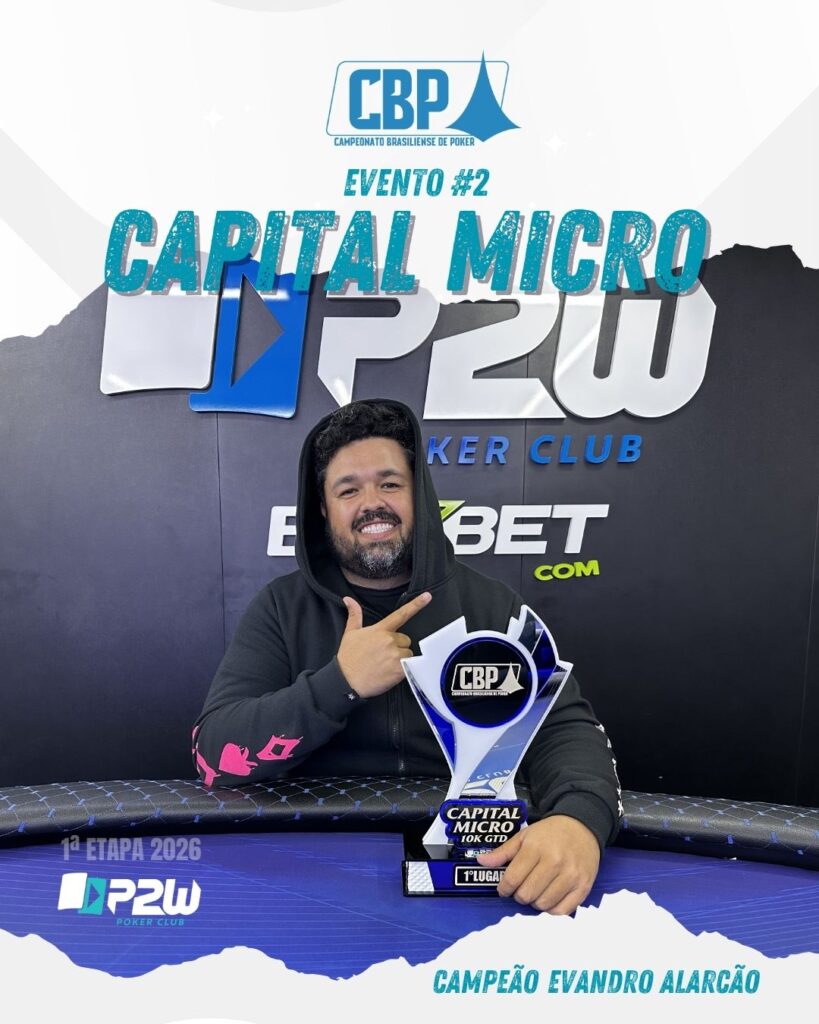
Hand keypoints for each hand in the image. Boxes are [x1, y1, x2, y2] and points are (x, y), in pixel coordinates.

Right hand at [337, 592, 430, 697]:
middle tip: (383, 654)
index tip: (427, 596)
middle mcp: (389, 640)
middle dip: (398, 646)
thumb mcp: (349, 633)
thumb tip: (349, 600)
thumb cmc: (348, 658)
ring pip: (408, 653)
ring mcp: (395, 655)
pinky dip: (402, 670)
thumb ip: (354, 615)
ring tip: (385, 664)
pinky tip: (389, 672)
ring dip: (400, 658)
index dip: (416, 604)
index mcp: (380, 630)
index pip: (401, 614)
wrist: (346, 681)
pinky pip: (409, 666)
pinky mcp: (398, 669)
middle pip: (406, 639)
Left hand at [476, 815, 600, 913]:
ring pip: (543, 904)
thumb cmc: (550, 833)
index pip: (512, 878)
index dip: (504, 887)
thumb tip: (481, 861)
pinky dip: (552, 910)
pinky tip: (549, 898)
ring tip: (536, 891)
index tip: (504, 888)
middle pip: (526, 894)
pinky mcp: (583, 887)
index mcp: (536, 848)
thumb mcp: (524, 836)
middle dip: (519, 895)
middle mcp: (554, 862)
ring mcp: (570, 875)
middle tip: (521, 888)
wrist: (582, 826)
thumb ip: (503, 852)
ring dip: (535, 902)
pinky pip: (562, 911)